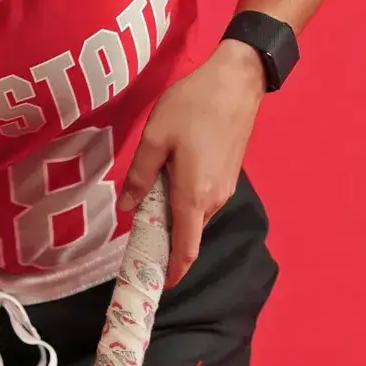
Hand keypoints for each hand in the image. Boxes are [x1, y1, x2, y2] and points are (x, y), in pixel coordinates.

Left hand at [119, 39, 266, 286]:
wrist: (236, 81)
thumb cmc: (192, 106)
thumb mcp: (155, 137)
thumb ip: (140, 175)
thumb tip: (129, 208)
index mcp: (193, 195)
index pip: (185, 248)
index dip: (172, 271)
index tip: (156, 284)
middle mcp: (213, 200)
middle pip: (187, 233)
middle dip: (164, 241)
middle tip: (135, 234)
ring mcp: (224, 188)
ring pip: (194, 215)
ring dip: (173, 217)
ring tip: (148, 200)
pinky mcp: (228, 176)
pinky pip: (202, 200)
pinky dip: (184, 202)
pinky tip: (168, 180)